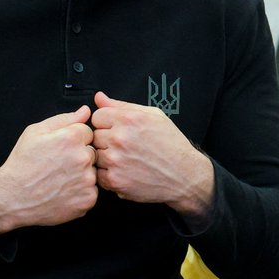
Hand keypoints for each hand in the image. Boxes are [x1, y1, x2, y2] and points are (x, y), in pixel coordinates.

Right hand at [0, 106, 97, 233]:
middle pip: (92, 152)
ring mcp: (86, 180)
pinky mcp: (87, 199)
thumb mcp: (35, 133)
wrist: (12, 199)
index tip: (60, 150)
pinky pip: (91, 191)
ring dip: (81, 175)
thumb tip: (85, 111)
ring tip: (58, 180)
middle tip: (58, 166)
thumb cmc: (22, 165)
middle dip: (78, 157)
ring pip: (92, 172)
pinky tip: (63, 192)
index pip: (87, 132)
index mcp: (71, 138)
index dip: (73, 140)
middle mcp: (82, 158)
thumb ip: (64, 119)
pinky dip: (80, 193)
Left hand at [90, 91, 214, 221]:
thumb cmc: (171, 144)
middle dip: (107, 140)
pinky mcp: (114, 180)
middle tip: (126, 146)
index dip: (107, 123)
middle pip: (94, 136)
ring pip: (95, 155)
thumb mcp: (153, 116)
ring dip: (107, 157)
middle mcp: (120, 138)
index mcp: (128, 119)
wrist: (184, 174)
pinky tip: (125, 171)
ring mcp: (115, 160)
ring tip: (127, 159)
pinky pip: (98, 174)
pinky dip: (109, 174)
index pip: (97, 116)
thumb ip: (123, 105)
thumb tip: (99, 97)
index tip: (118, 130)